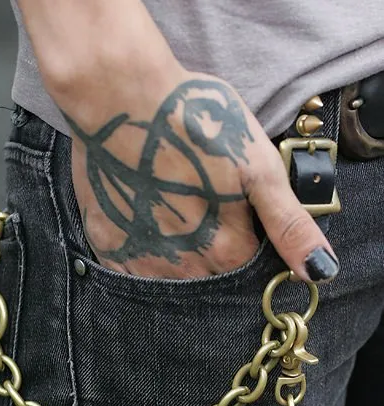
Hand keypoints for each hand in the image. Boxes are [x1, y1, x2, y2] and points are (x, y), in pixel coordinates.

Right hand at [68, 70, 338, 281]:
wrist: (120, 98)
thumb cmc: (195, 123)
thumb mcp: (258, 168)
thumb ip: (289, 225)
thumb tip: (321, 269)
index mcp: (228, 250)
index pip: (251, 272)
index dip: (251, 247)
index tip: (242, 220)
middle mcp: (187, 268)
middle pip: (213, 279)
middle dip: (216, 255)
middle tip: (204, 209)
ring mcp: (144, 261)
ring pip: (174, 280)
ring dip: (181, 258)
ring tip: (175, 212)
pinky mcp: (111, 247)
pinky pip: (135, 271)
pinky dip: (146, 255)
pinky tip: (147, 221)